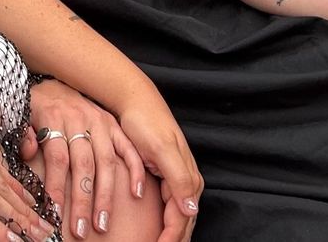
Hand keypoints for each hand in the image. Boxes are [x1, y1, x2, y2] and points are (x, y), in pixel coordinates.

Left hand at [20, 80, 147, 237]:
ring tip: (102, 222)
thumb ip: (23, 133)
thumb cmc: (37, 103)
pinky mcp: (114, 124)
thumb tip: (29, 152)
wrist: (55, 78)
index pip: (57, 157)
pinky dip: (135, 170)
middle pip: (83, 164)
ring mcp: (100, 122)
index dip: (56, 185)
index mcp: (54, 117)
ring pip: (106, 162)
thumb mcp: (21, 112)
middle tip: (81, 228)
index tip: (54, 211)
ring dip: (106, 195)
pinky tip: (135, 194)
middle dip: (83, 200)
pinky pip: (128, 149)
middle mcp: (79, 119)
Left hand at [116, 102, 200, 241]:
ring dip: (171, 234)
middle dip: (174, 240)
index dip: (170, 238)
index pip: (181, 220)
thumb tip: (192, 209)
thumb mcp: (161, 148)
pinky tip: (158, 231)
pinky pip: (169, 206)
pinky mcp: (165, 174)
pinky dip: (165, 222)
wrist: (136, 100)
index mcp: (188, 178)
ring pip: (177, 217)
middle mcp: (187, 181)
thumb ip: (179, 177)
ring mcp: (177, 178)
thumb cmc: (146, 122)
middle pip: (183, 222)